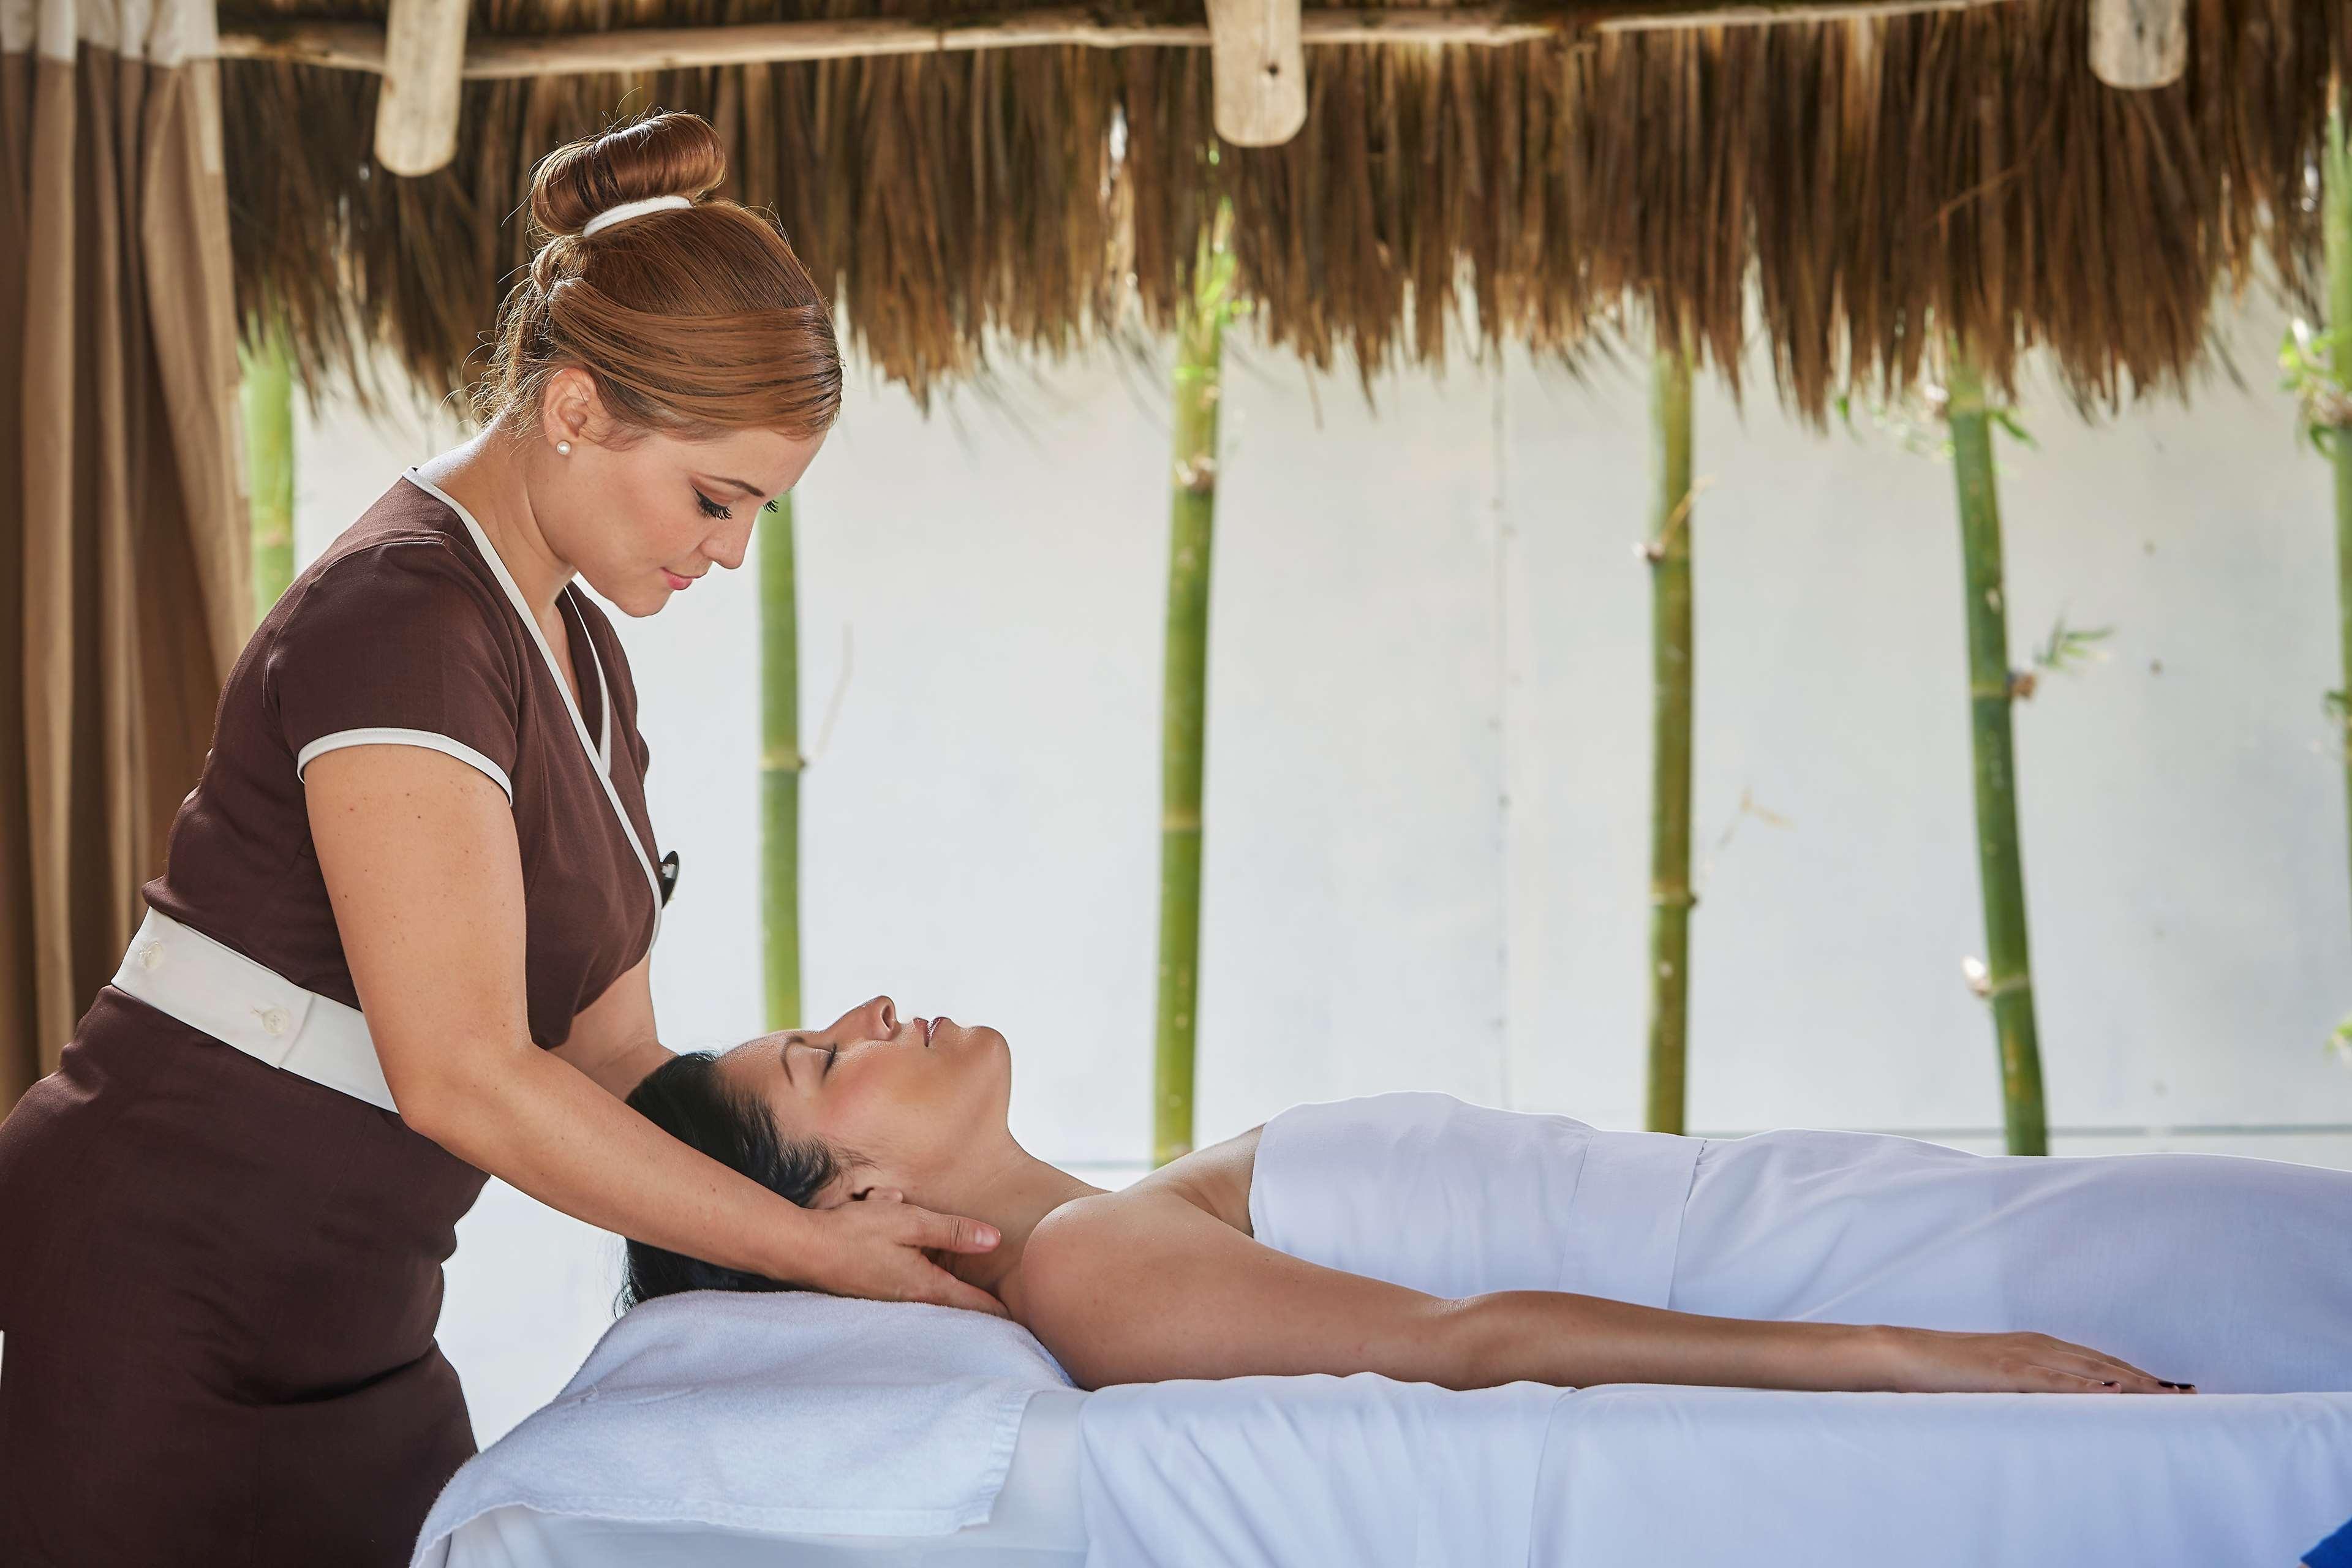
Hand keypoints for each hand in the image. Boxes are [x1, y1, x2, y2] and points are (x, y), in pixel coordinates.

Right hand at [802, 1190, 1009, 1317]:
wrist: (801, 1247)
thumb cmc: (855, 1233)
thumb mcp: (910, 1222)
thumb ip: (954, 1232)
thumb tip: (994, 1240)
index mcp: (924, 1286)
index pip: (972, 1303)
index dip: (998, 1309)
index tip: (1021, 1318)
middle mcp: (908, 1297)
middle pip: (948, 1291)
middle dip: (958, 1272)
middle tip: (983, 1281)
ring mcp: (888, 1294)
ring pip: (920, 1268)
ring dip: (913, 1236)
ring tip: (890, 1204)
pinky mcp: (871, 1284)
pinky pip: (896, 1260)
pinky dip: (893, 1232)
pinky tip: (878, 1204)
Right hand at [1871, 1325, 2193, 1393]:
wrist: (1901, 1353)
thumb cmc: (1943, 1369)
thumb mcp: (1993, 1377)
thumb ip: (2025, 1384)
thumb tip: (2054, 1405)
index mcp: (2036, 1346)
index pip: (2100, 1362)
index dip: (2139, 1376)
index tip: (2175, 1390)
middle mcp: (2037, 1346)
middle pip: (2106, 1365)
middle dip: (2151, 1381)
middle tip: (2193, 1395)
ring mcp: (2022, 1356)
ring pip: (2090, 1371)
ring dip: (2134, 1384)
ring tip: (2171, 1397)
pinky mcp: (2005, 1370)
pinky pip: (2054, 1381)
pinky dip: (2088, 1387)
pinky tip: (2114, 1394)